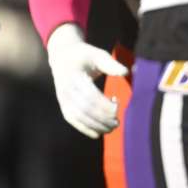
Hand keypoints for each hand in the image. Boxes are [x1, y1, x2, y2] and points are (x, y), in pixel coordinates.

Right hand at [46, 23, 128, 138]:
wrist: (62, 57)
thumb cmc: (84, 55)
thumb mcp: (96, 54)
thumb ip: (110, 63)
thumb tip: (125, 71)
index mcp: (73, 75)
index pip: (90, 96)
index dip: (105, 105)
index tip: (117, 102)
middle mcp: (65, 88)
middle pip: (86, 109)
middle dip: (104, 118)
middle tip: (117, 121)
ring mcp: (63, 98)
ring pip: (80, 117)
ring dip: (97, 125)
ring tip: (112, 126)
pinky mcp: (63, 105)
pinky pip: (73, 121)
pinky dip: (86, 129)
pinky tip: (98, 133)